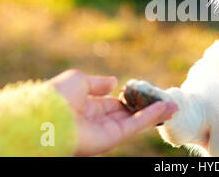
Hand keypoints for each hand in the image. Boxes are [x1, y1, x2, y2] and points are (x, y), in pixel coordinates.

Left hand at [48, 70, 177, 155]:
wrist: (46, 118)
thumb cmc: (58, 96)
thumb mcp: (79, 80)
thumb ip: (99, 83)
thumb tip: (115, 81)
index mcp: (87, 106)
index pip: (114, 103)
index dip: (131, 98)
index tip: (146, 92)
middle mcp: (98, 120)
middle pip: (128, 113)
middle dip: (147, 107)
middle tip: (166, 100)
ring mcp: (105, 130)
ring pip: (135, 121)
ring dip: (155, 112)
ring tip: (173, 105)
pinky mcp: (111, 138)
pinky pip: (134, 126)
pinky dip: (150, 117)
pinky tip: (164, 107)